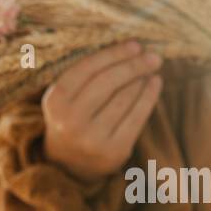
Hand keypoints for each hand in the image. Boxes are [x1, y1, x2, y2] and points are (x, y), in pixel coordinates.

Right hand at [42, 41, 163, 181]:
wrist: (68, 165)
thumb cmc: (72, 118)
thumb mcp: (67, 97)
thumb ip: (88, 75)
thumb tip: (128, 49)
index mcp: (56, 101)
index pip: (88, 69)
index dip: (114, 54)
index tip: (135, 45)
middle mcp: (71, 121)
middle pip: (108, 83)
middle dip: (133, 65)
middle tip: (152, 55)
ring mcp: (93, 138)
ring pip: (124, 99)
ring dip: (142, 79)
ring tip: (152, 67)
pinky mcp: (114, 151)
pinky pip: (137, 117)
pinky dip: (149, 97)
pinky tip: (155, 83)